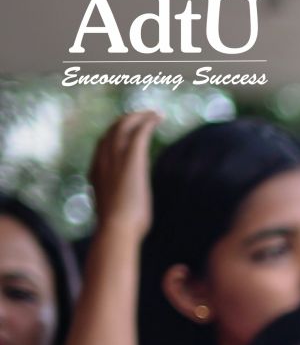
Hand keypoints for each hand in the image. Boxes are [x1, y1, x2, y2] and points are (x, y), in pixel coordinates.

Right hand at [88, 109, 162, 241]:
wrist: (117, 228)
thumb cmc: (121, 230)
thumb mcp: (117, 213)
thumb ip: (119, 206)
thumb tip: (128, 216)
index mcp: (96, 172)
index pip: (103, 145)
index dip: (116, 135)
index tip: (130, 132)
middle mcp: (102, 160)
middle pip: (112, 130)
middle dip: (127, 120)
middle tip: (144, 117)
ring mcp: (115, 158)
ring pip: (124, 125)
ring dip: (140, 117)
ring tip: (154, 114)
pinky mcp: (132, 159)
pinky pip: (139, 132)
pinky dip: (148, 121)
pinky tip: (159, 116)